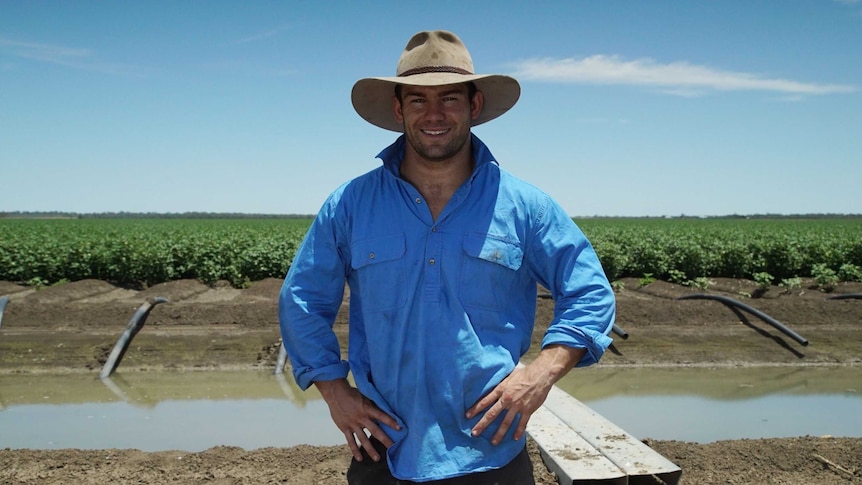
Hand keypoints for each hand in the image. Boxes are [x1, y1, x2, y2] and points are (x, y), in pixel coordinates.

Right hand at [315, 379, 400, 461]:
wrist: (336, 393)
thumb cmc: (353, 393)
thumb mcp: (365, 396)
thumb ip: (373, 405)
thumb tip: (385, 409)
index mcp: (367, 408)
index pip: (381, 416)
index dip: (390, 421)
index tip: (400, 428)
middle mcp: (361, 418)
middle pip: (375, 431)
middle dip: (385, 440)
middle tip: (392, 448)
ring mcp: (353, 424)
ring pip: (363, 439)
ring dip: (370, 450)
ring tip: (377, 458)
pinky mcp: (345, 428)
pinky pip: (350, 441)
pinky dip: (355, 450)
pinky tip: (360, 459)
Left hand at [465, 345, 584, 444]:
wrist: (540, 374)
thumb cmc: (525, 373)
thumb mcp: (509, 376)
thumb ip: (501, 384)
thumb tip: (494, 388)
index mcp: (501, 389)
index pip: (485, 401)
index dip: (475, 409)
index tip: (467, 416)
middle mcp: (507, 399)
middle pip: (492, 414)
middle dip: (482, 424)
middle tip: (474, 433)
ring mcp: (517, 406)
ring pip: (506, 422)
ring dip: (499, 433)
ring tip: (493, 442)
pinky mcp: (528, 410)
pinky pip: (522, 423)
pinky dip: (518, 431)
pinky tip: (514, 438)